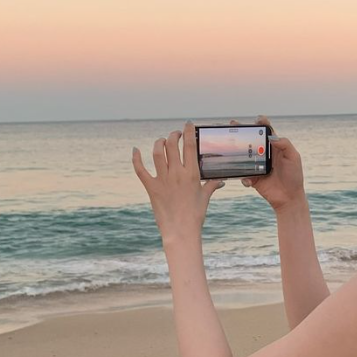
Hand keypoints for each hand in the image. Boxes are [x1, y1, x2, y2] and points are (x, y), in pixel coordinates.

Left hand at [132, 121, 223, 245]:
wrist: (181, 231)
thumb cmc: (195, 216)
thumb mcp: (205, 198)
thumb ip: (212, 186)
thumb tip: (221, 181)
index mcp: (192, 174)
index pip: (190, 146)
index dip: (188, 132)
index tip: (188, 124)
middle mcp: (176, 174)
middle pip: (172, 145)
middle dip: (173, 135)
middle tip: (175, 135)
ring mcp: (163, 179)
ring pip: (157, 152)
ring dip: (159, 143)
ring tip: (162, 141)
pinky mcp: (151, 187)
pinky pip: (140, 169)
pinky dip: (136, 158)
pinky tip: (135, 150)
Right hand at [233, 115, 305, 211]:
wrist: (289, 198)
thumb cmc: (294, 177)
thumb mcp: (294, 158)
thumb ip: (285, 145)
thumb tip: (271, 136)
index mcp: (275, 148)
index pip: (267, 132)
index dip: (262, 123)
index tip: (257, 119)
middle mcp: (265, 155)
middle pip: (251, 140)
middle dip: (242, 132)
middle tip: (233, 124)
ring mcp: (257, 166)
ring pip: (244, 156)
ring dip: (235, 151)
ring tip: (229, 146)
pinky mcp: (253, 178)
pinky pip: (244, 175)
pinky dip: (244, 177)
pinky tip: (248, 180)